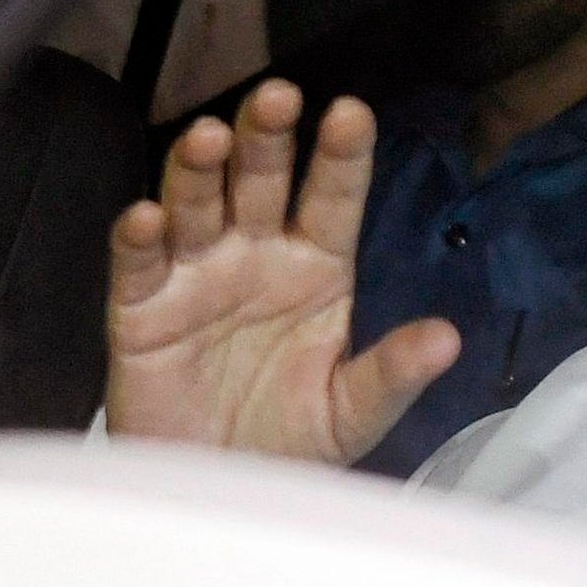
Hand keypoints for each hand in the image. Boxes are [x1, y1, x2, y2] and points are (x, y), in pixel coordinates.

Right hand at [105, 80, 460, 462]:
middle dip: (267, 137)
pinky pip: (137, 267)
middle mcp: (258, 255)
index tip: (351, 112)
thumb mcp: (355, 411)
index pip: (333, 197)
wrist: (222, 488)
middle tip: (278, 98)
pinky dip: (139, 240)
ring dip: (200, 170)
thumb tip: (449, 339)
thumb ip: (394, 372)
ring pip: (197, 206)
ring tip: (210, 137)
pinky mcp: (141, 311)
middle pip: (261, 181)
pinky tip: (148, 218)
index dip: (341, 155)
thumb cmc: (294, 438)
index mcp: (319, 265)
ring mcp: (198, 276)